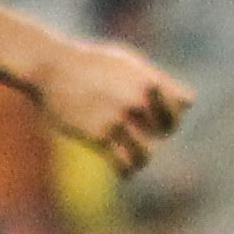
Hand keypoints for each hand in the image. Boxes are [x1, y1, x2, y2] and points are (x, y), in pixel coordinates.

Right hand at [30, 38, 192, 175]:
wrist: (50, 66)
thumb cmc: (88, 63)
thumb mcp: (124, 62)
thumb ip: (149, 79)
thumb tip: (175, 98)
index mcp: (148, 79)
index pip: (184, 103)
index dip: (175, 109)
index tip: (161, 112)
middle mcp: (138, 99)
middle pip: (170, 126)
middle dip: (162, 130)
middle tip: (151, 133)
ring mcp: (118, 118)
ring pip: (147, 153)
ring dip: (142, 158)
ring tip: (137, 160)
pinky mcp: (98, 135)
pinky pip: (123, 162)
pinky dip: (127, 170)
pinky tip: (125, 172)